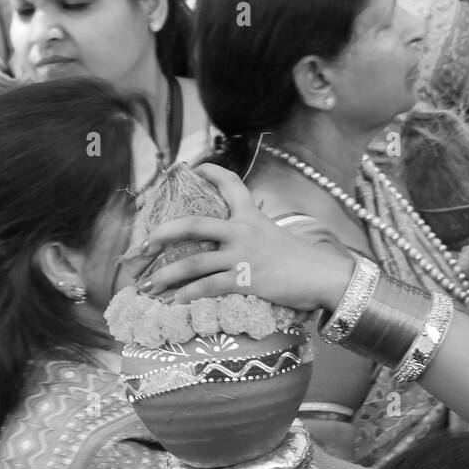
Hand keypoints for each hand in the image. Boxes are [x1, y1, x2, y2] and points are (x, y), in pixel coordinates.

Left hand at [121, 163, 355, 309]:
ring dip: (167, 274)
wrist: (324, 274)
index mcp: (252, 215)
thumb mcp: (275, 234)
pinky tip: (176, 301)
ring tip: (150, 283)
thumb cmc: (301, 258)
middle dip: (163, 232)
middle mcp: (243, 231)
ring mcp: (242, 256)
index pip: (230, 183)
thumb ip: (252, 231)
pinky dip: (188, 294)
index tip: (193, 168)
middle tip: (144, 241)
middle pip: (194, 224)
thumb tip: (232, 236)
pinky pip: (207, 287)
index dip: (210, 172)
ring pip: (193, 262)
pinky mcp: (245, 280)